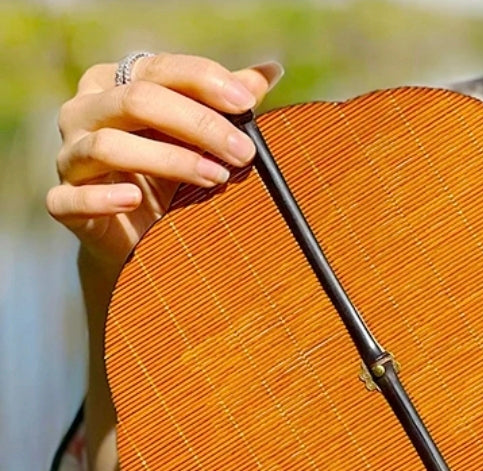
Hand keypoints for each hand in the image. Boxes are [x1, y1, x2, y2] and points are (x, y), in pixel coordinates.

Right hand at [46, 53, 282, 274]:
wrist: (135, 238)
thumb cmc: (167, 177)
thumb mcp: (197, 140)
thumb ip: (227, 107)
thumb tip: (271, 71)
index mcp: (115, 84)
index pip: (159, 69)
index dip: (203, 80)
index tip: (246, 102)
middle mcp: (84, 111)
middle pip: (137, 101)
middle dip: (197, 124)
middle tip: (243, 152)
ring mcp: (69, 156)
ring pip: (108, 146)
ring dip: (169, 160)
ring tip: (215, 177)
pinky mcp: (62, 202)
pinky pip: (71, 197)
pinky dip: (103, 198)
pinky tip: (135, 200)